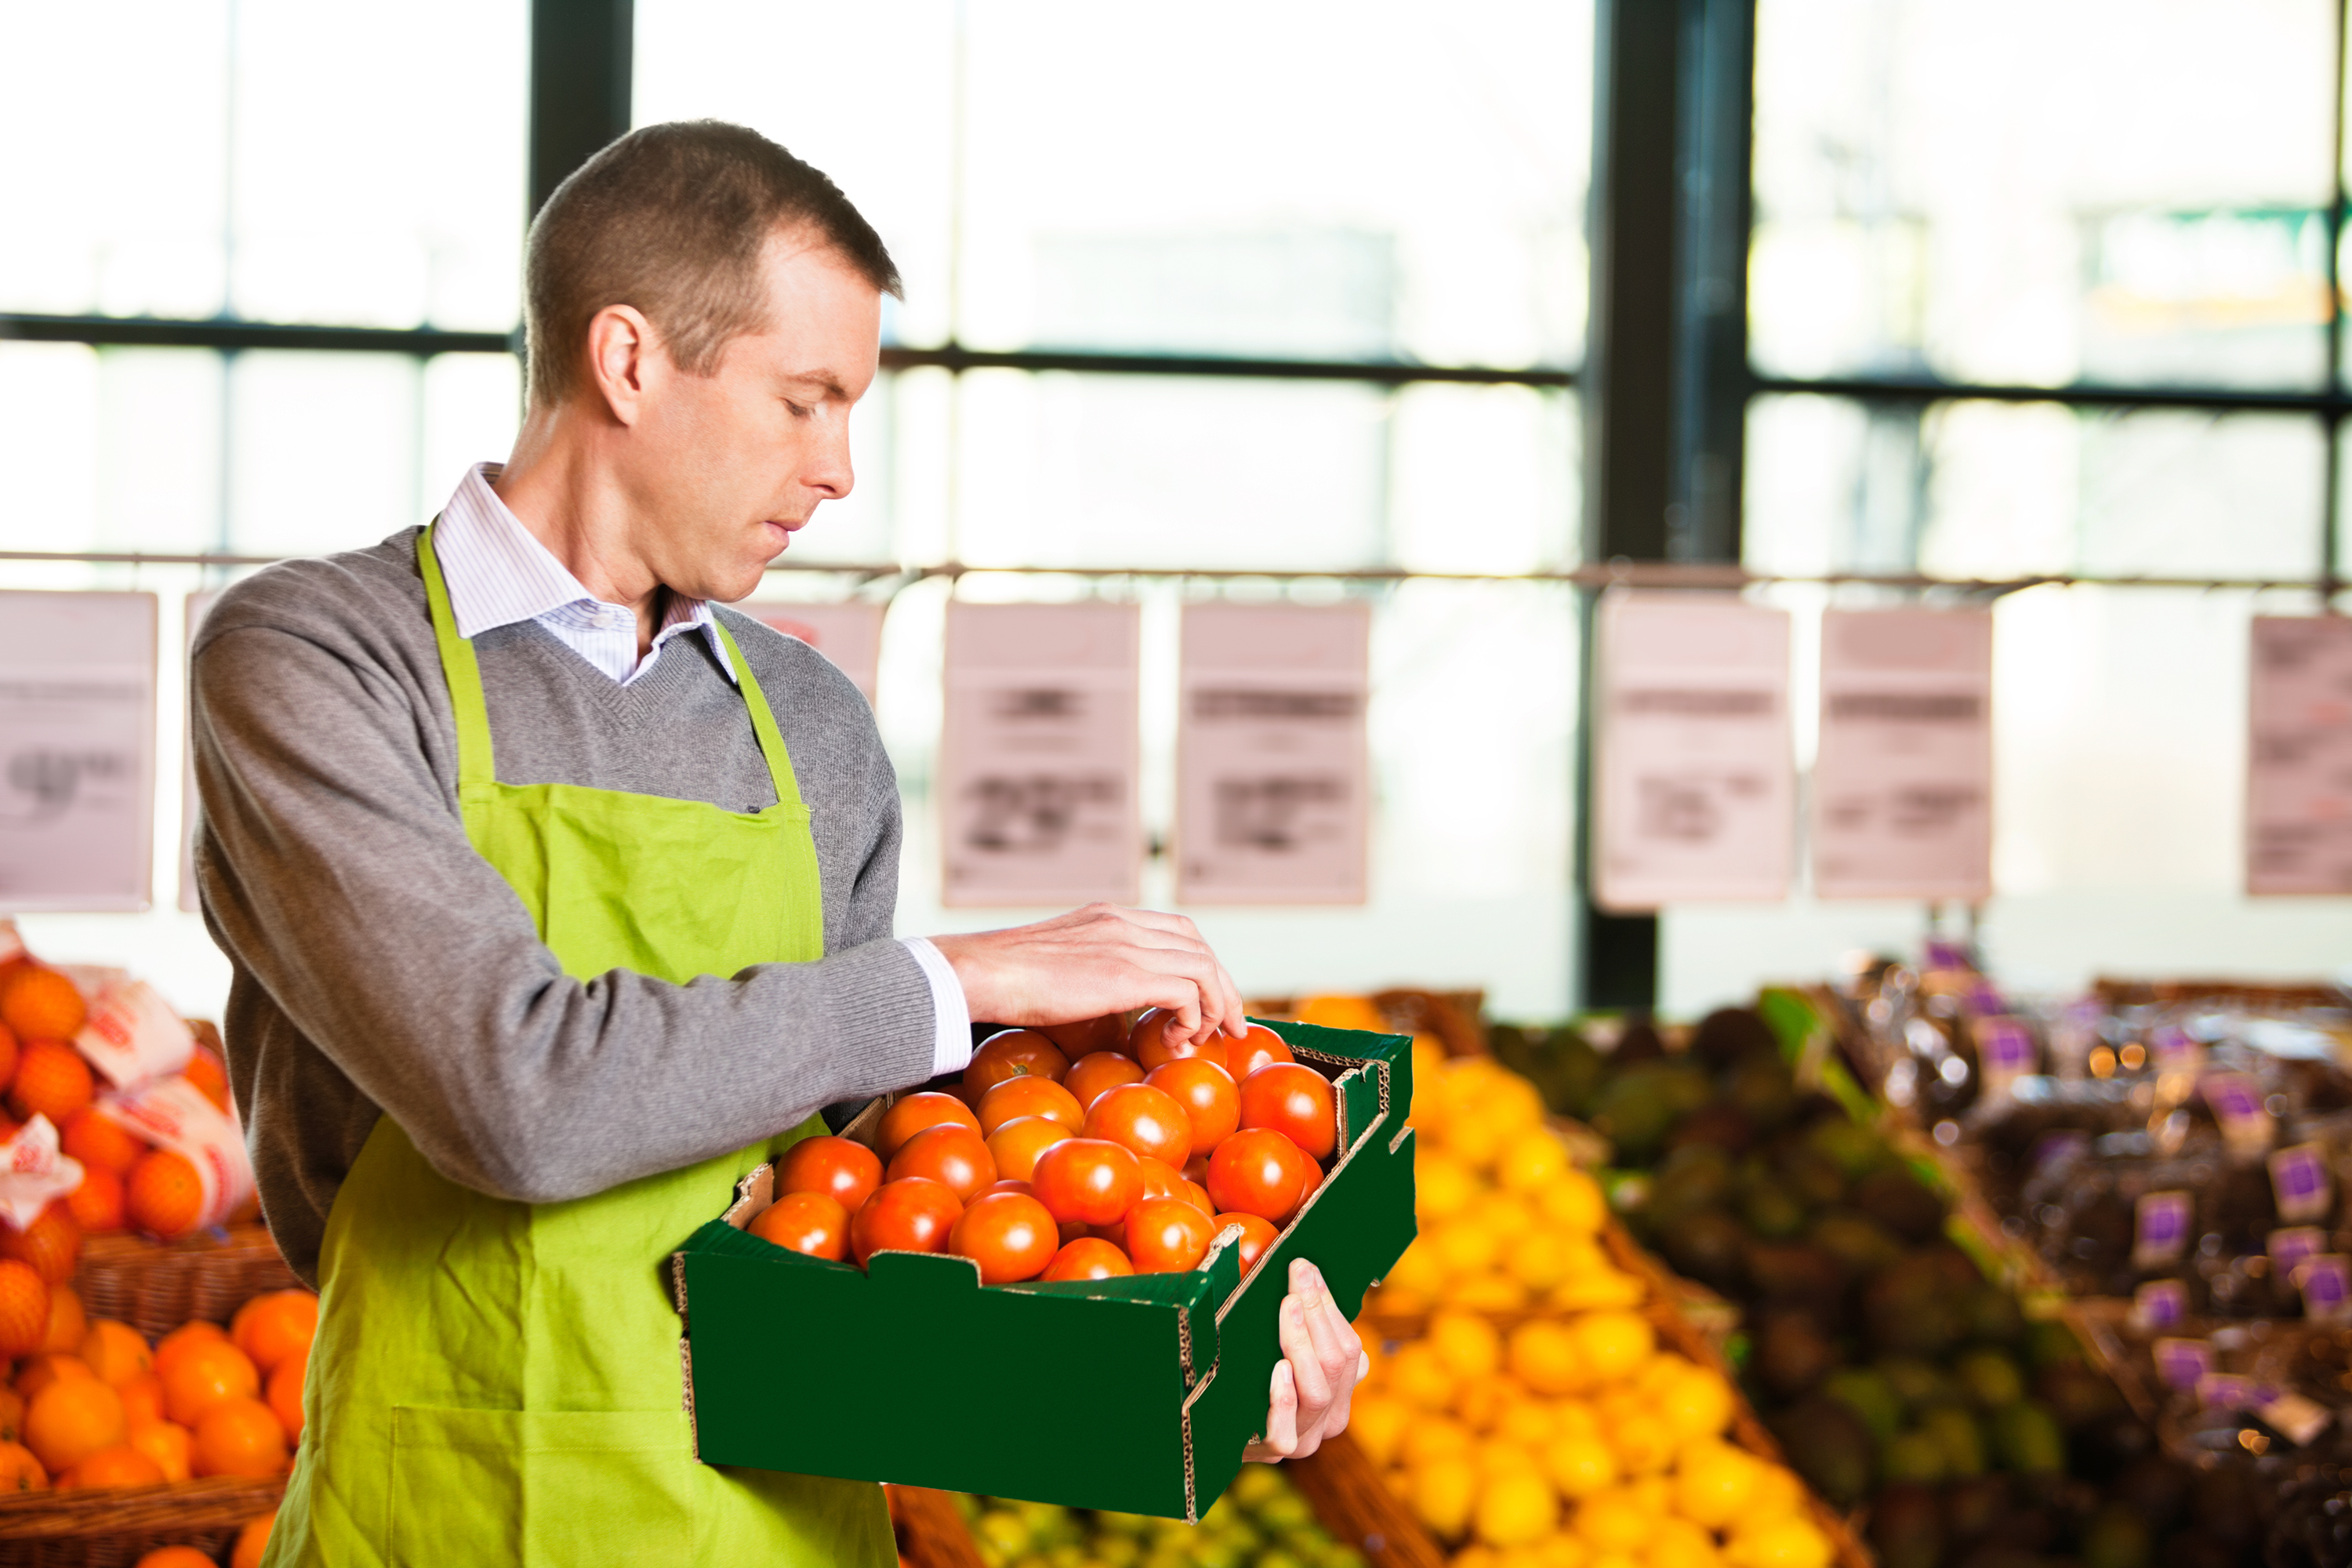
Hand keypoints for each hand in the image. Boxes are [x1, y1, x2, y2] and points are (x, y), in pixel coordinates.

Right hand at [928, 904, 1247, 1047]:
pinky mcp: (1127, 974)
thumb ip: (1089, 970)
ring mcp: (1128, 944)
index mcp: (1110, 916)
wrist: (983, 972)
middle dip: (1224, 989)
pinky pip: (1187, 993)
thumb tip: (1104, 1002)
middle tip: (1230, 1027)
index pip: (1179, 930)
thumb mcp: (1058, 962)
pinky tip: (1173, 1041)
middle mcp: (1125, 923)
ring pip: (1204, 968)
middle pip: (1201, 947)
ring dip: (1214, 1008)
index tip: (1210, 1001)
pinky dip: (1192, 1019)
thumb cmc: (1007, 978)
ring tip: (1204, 1040)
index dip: (1204, 966)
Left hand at [1242, 1258, 1366, 1462]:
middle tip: (1298, 1276)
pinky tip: (1277, 1369)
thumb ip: (1299, 1323)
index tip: (1307, 1269)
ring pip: (1318, 1392)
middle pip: (1337, 1363)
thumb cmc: (1249, 1378)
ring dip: (1302, 1343)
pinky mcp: (1274, 1451)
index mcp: (1340, 1392)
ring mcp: (1305, 1439)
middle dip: (1317, 1311)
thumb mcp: (1278, 1351)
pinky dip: (1284, 1397)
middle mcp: (1329, 1418)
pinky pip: (1284, 1429)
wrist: (1212, 1434)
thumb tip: (1301, 1271)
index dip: (1329, 1305)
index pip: (1349, 1347)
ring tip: (1288, 1308)